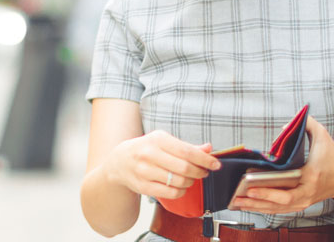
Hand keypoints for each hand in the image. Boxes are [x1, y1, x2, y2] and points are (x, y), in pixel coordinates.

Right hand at [104, 130, 220, 199]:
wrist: (119, 162)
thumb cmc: (145, 149)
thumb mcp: (163, 141)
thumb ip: (186, 146)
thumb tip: (208, 148)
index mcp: (156, 139)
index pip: (187, 151)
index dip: (204, 159)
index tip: (215, 164)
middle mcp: (149, 155)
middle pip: (184, 168)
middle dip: (199, 172)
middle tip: (204, 172)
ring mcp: (144, 172)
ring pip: (178, 182)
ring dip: (191, 182)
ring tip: (191, 178)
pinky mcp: (143, 187)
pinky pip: (170, 193)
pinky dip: (181, 191)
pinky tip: (181, 186)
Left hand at [228, 116, 333, 213]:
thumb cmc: (331, 155)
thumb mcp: (322, 135)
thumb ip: (306, 124)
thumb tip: (285, 126)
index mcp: (311, 176)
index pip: (287, 187)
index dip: (267, 189)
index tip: (250, 183)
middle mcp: (307, 193)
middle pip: (279, 202)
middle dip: (257, 200)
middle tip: (238, 195)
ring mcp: (304, 202)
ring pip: (277, 209)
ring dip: (256, 207)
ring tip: (237, 202)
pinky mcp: (301, 205)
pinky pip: (280, 210)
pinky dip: (263, 208)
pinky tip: (248, 205)